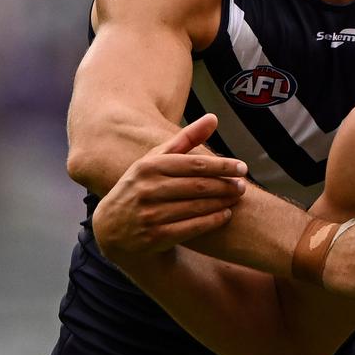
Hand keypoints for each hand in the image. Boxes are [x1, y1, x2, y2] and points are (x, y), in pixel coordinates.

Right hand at [93, 114, 247, 263]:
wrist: (111, 228)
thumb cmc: (141, 187)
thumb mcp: (156, 160)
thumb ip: (186, 139)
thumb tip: (214, 117)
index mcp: (149, 167)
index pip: (193, 165)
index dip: (221, 166)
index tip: (242, 167)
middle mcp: (147, 189)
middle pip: (197, 186)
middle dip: (225, 185)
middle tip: (243, 185)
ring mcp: (150, 215)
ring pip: (196, 207)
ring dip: (221, 202)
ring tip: (237, 198)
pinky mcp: (154, 237)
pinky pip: (191, 228)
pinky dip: (211, 221)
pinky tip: (225, 215)